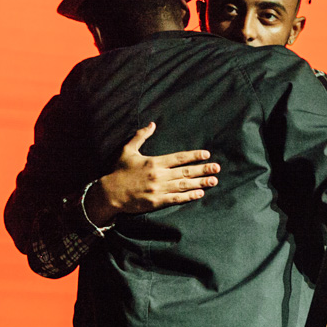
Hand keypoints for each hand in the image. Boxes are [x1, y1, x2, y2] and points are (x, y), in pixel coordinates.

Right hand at [85, 122, 219, 225]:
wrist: (109, 193)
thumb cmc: (119, 171)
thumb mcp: (127, 150)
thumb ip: (140, 136)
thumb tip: (152, 124)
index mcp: (154, 162)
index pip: (179, 157)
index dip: (194, 155)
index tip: (206, 154)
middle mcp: (159, 175)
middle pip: (186, 171)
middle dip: (203, 169)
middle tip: (217, 168)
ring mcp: (159, 189)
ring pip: (184, 185)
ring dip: (200, 183)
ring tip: (214, 181)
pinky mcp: (156, 202)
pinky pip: (176, 199)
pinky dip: (189, 196)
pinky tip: (200, 194)